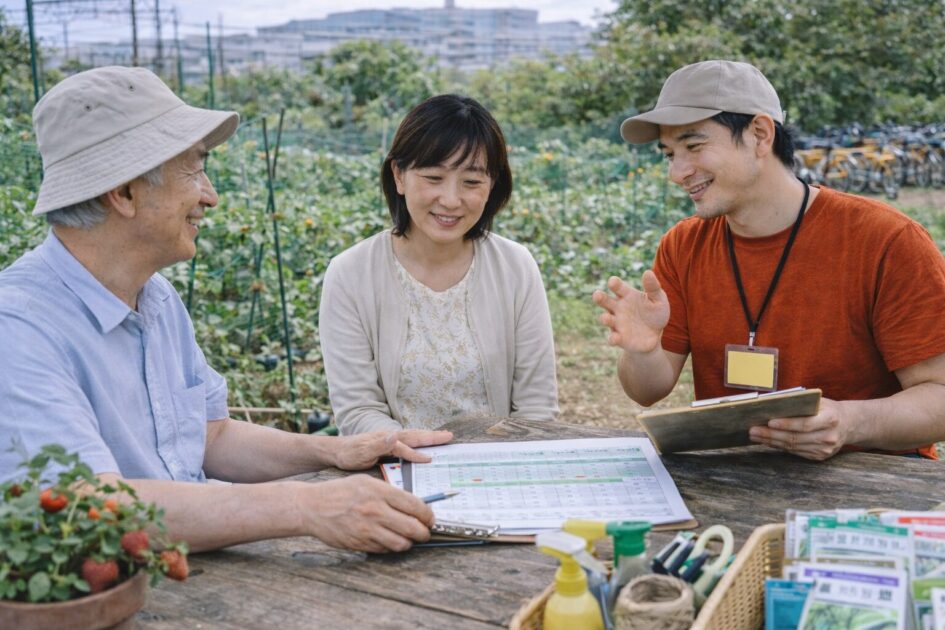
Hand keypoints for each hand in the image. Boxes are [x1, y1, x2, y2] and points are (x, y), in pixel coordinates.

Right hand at [302, 475, 432, 552]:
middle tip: (425, 532)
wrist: (312, 507)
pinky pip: (384, 550)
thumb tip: (414, 506)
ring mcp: (367, 529)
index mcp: (380, 492)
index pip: (415, 506)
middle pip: (413, 528)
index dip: (428, 515)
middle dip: (424, 533)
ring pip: (401, 543)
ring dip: (409, 543)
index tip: (430, 518)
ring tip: (408, 538)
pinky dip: (391, 547)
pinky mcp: (359, 544)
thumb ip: (390, 492)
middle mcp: (376, 511)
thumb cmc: (341, 492)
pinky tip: (389, 540)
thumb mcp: (367, 482)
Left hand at [331, 429, 452, 470]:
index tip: (431, 460)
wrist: (336, 451)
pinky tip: (424, 445)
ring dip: (428, 437)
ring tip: (443, 437)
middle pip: (415, 436)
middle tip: (449, 436)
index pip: (405, 448)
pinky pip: (409, 442)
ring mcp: (390, 439)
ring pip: (413, 437)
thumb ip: (379, 444)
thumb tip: (394, 435)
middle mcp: (390, 437)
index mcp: (386, 440)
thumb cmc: (348, 454)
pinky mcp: (388, 444)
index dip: (417, 454)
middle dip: (432, 437)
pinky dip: (419, 441)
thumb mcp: (361, 451)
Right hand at [592, 272, 669, 353]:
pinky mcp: (619, 338)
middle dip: (599, 298)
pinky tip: (614, 339)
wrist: (656, 336)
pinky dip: (612, 338)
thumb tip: (648, 272)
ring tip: (606, 318)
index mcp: (627, 295)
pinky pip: (612, 338)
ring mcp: (617, 323)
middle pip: (605, 301)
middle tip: (597, 295)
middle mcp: (618, 308)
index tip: (613, 282)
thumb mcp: (659, 299)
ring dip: (604, 318)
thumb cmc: (655, 314)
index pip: (618, 287)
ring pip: (606, 319)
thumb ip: (653, 287)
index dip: (614, 283)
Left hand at [748, 398, 850, 459]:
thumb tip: (772, 405)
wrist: (849, 424)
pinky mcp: (820, 457)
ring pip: (793, 447)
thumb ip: (800, 404)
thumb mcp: (819, 402)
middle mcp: (829, 436)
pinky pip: (796, 452)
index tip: (769, 422)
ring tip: (755, 436)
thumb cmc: (827, 409)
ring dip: (771, 442)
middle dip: (771, 434)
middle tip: (753, 430)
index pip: (805, 424)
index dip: (786, 424)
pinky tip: (767, 441)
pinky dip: (779, 447)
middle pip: (796, 438)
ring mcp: (825, 449)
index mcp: (831, 419)